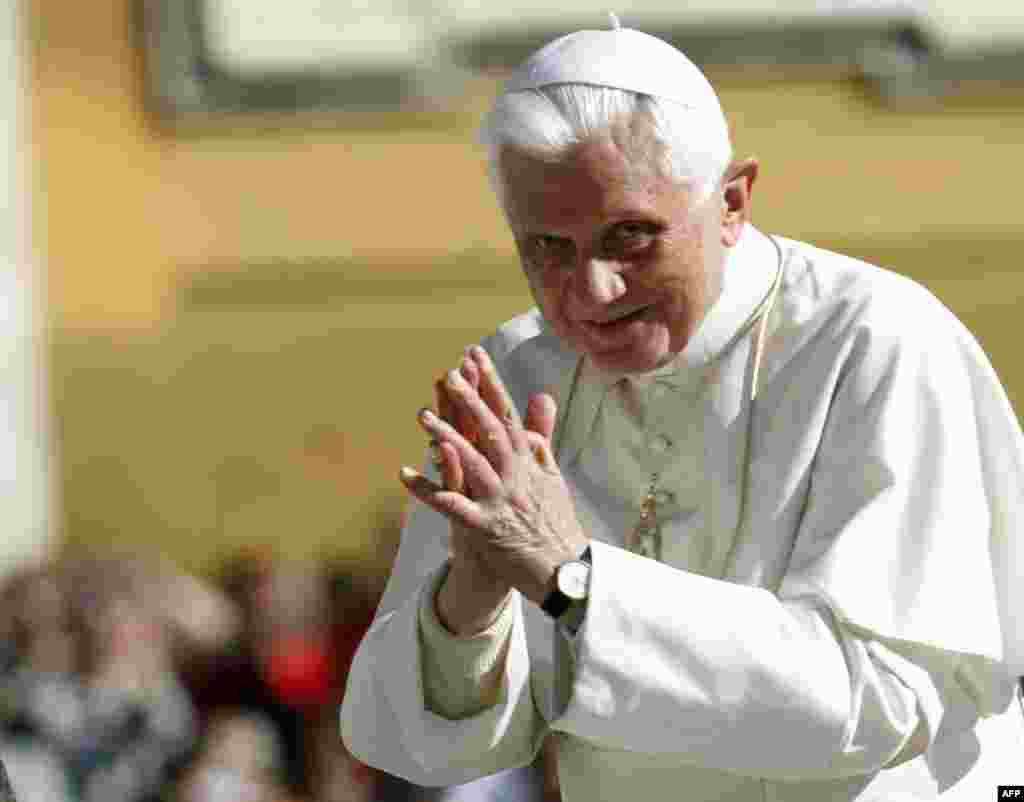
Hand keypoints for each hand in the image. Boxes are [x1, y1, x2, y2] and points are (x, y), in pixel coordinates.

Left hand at [402, 345, 588, 607]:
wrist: (567, 573)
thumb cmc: (557, 524)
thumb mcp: (553, 476)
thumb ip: (540, 437)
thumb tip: (540, 397)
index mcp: (529, 461)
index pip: (509, 414)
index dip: (491, 383)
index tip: (475, 354)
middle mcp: (516, 475)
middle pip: (492, 431)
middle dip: (470, 401)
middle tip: (449, 374)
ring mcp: (501, 500)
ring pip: (472, 463)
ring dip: (446, 438)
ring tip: (423, 416)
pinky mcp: (487, 528)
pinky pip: (452, 507)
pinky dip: (427, 491)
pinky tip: (404, 474)